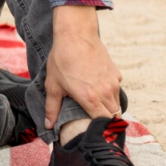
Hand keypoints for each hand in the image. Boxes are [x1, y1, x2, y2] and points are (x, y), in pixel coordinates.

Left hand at [44, 5, 122, 128]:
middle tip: (92, 119)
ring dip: (107, 106)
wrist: (76, 35)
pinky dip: (109, 92)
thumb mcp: (53, 85)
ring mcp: (113, 83)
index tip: (93, 130)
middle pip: (112, 116)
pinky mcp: (116, 74)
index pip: (104, 124)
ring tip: (94, 102)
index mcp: (90, 99)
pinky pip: (116, 89)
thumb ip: (52, 108)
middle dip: (104, 120)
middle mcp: (106, 93)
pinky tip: (96, 86)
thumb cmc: (62, 60)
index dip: (100, 129)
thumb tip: (49, 126)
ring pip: (116, 103)